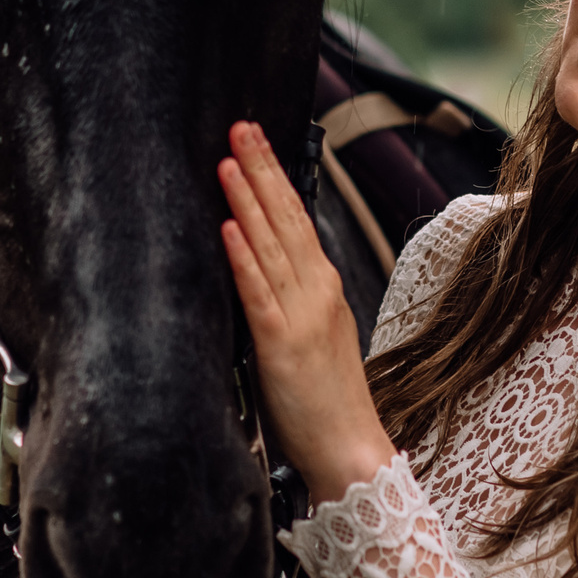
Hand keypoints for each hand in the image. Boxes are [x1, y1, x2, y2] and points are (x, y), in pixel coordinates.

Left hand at [218, 122, 397, 504]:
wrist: (350, 451)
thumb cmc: (327, 404)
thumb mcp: (313, 338)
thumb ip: (291, 302)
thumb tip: (257, 272)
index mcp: (324, 288)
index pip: (296, 219)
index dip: (275, 177)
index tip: (255, 142)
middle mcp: (317, 291)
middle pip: (286, 218)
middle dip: (261, 169)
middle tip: (240, 126)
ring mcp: (302, 314)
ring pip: (270, 244)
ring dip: (246, 199)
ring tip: (226, 160)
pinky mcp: (281, 343)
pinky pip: (258, 291)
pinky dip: (242, 257)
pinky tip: (227, 227)